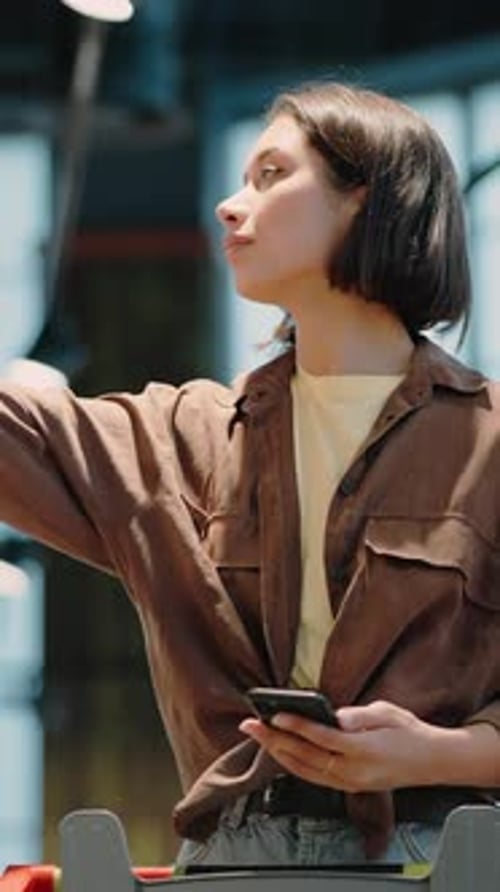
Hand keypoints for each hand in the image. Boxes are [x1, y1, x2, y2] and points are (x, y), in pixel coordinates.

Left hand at [239, 699, 499, 791]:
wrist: (431, 761)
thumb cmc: (408, 731)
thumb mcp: (387, 713)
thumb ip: (359, 715)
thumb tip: (335, 716)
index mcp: (363, 750)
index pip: (321, 738)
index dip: (296, 725)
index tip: (275, 714)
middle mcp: (353, 772)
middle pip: (305, 756)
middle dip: (274, 740)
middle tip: (250, 724)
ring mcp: (350, 783)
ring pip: (305, 771)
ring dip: (278, 753)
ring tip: (258, 735)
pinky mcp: (349, 786)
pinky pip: (313, 777)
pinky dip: (293, 765)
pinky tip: (279, 752)